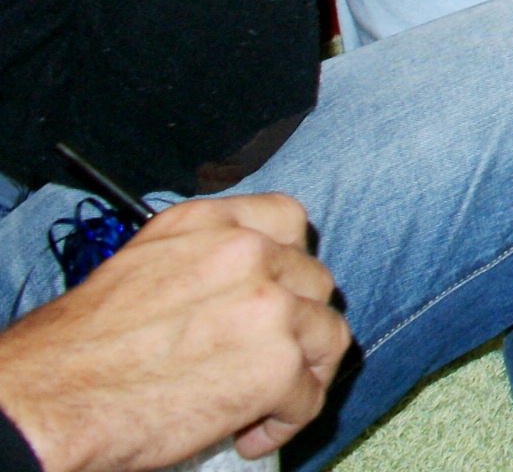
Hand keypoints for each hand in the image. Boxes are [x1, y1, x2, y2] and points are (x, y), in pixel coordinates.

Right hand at [0, 193, 348, 471]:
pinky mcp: (276, 364)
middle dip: (296, 326)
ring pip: (326, 334)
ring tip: (265, 405)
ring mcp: (268, 305)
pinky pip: (310, 395)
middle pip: (313, 281)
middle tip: (268, 363)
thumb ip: (202, 266)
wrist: (44, 402)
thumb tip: (240, 291)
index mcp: (207, 224)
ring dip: (303, 375)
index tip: (280, 294)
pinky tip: (248, 434)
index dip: (291, 261)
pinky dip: (286, 421)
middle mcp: (245, 253)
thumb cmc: (77, 351)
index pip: (287, 219)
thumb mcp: (142, 270)